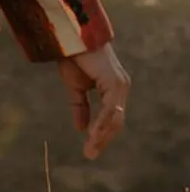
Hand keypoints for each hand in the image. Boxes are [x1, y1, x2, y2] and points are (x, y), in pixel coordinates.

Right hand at [58, 43, 129, 159]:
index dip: (101, 134)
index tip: (89, 149)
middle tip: (89, 154)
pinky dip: (101, 123)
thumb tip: (81, 129)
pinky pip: (109, 109)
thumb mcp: (75, 87)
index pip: (112, 118)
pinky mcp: (114, 83)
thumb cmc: (73, 57)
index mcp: (113, 89)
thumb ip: (80, 107)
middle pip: (116, 122)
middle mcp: (121, 88)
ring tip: (90, 149)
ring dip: (102, 135)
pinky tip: (91, 134)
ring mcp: (120, 85)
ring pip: (114, 118)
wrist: (71, 37)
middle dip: (103, 140)